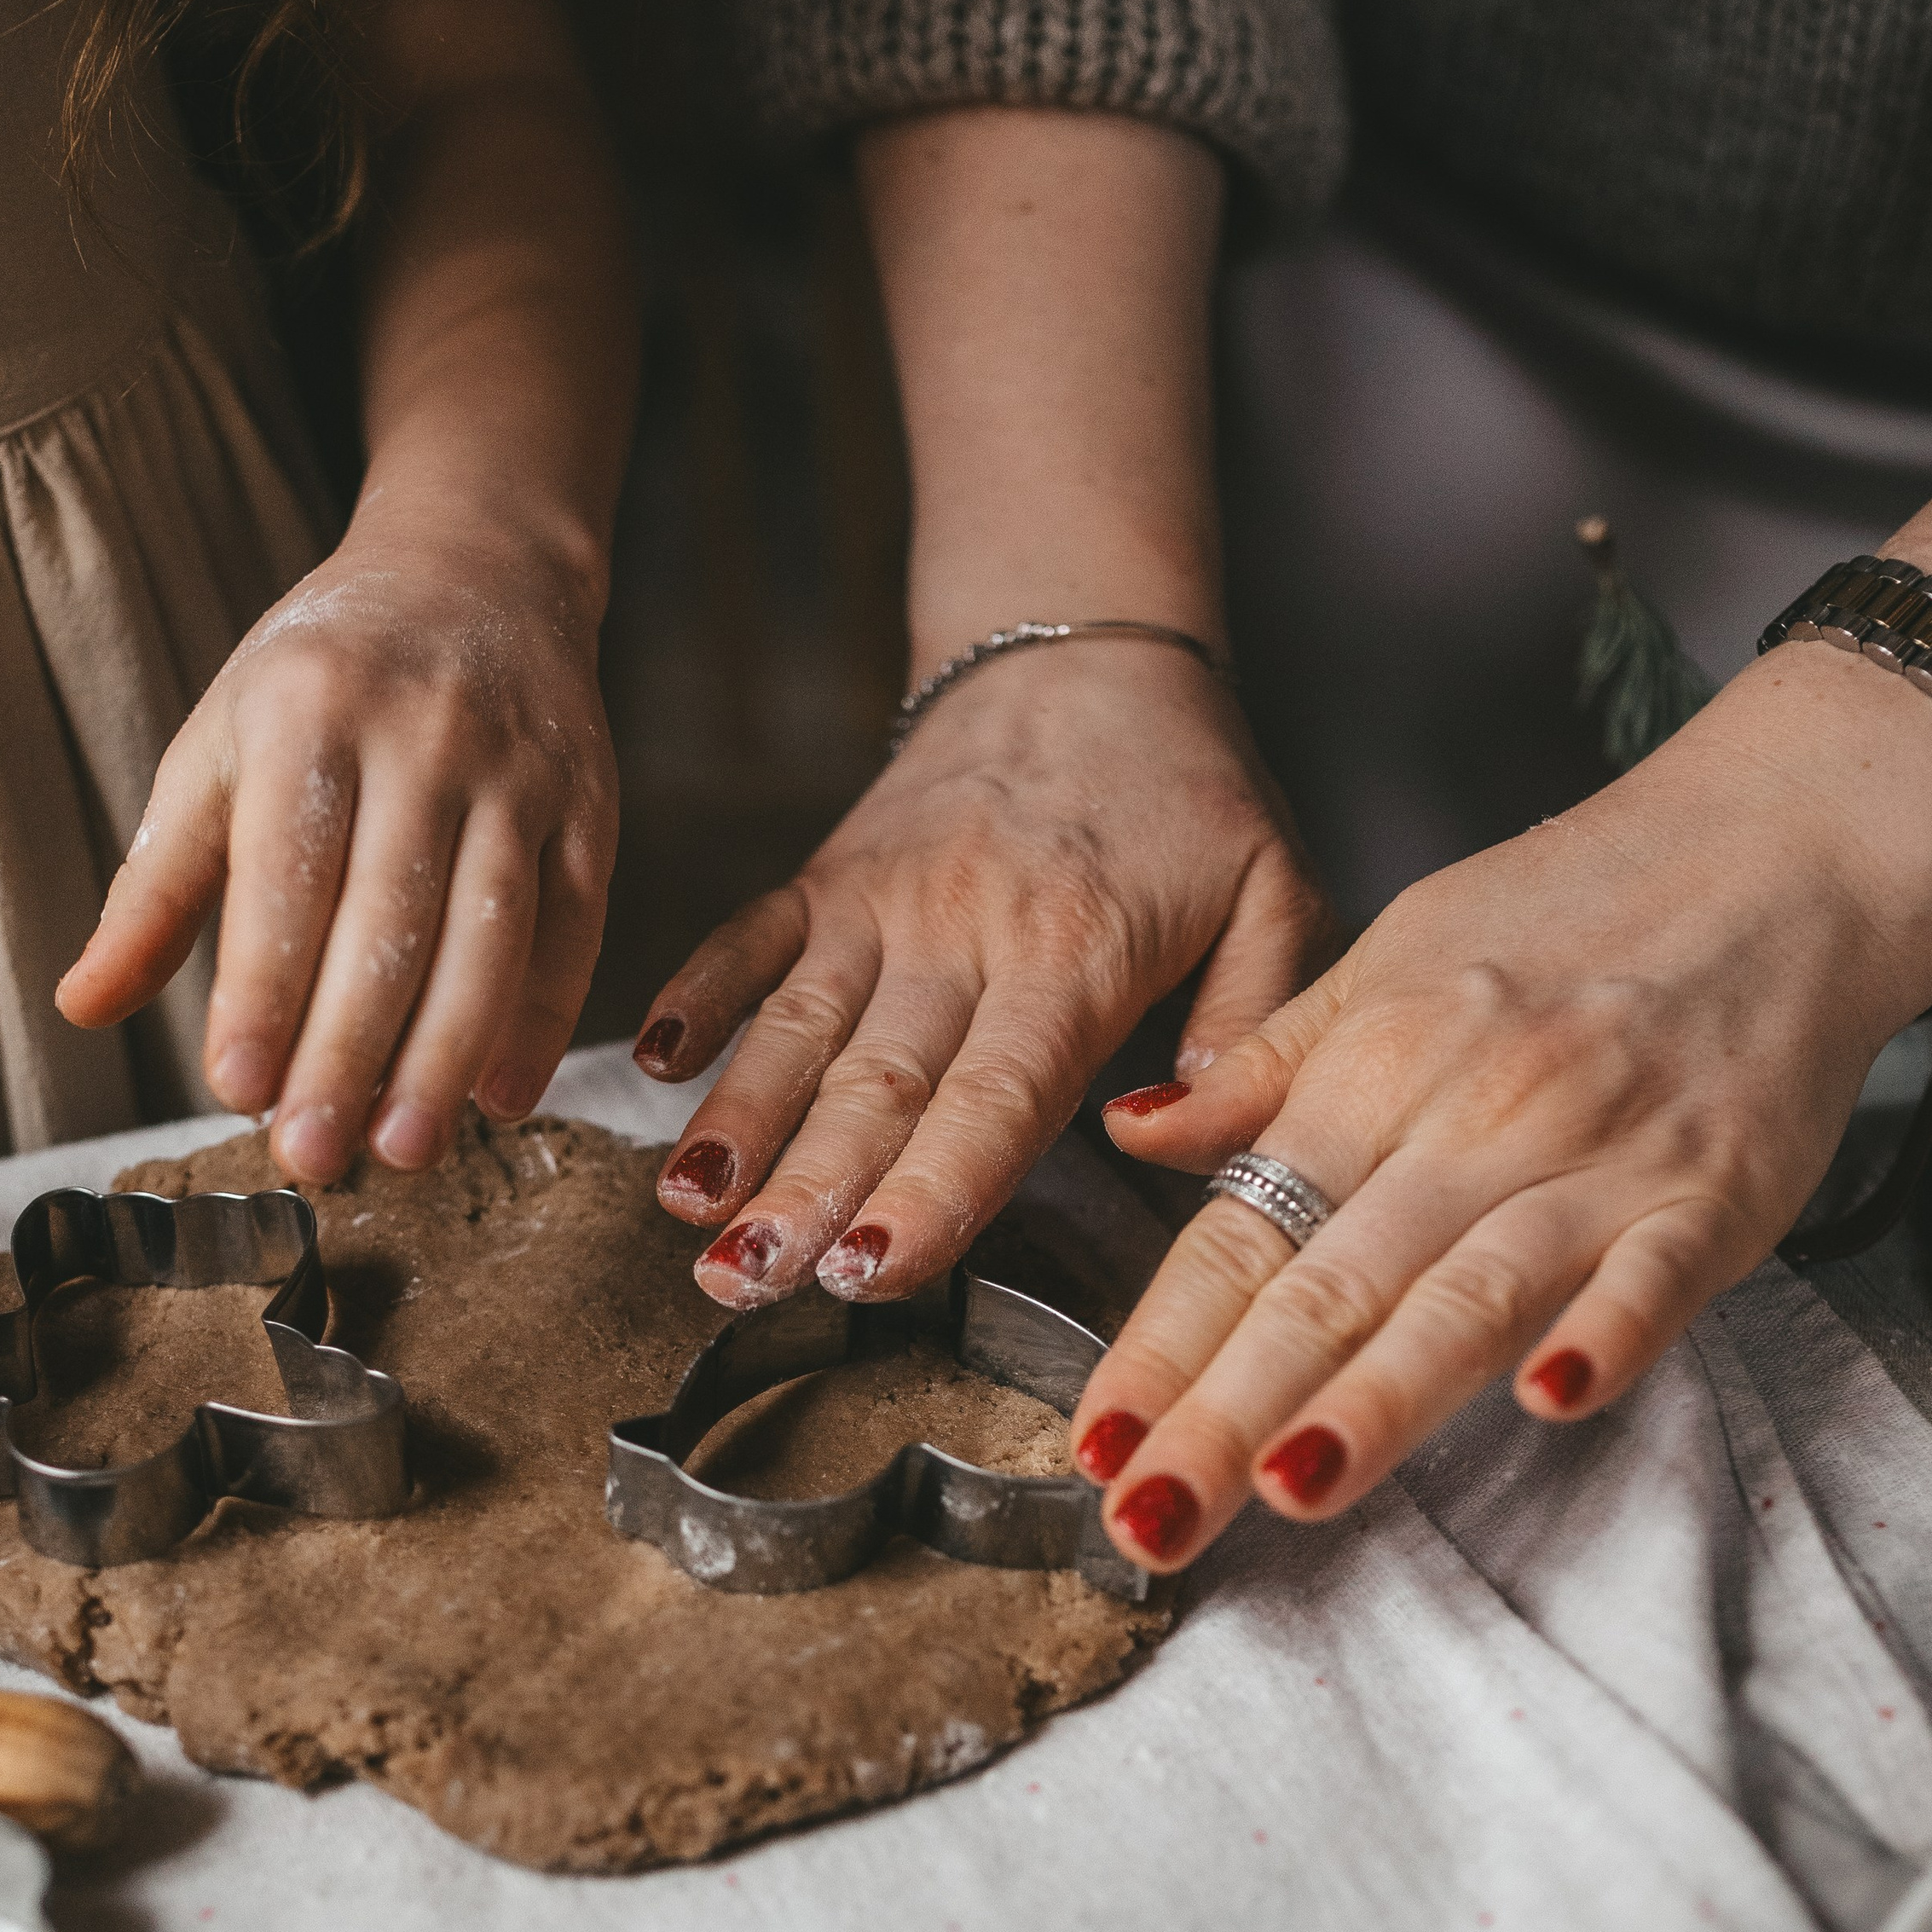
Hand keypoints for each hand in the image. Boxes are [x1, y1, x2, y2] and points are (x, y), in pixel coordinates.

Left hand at [57, 524, 617, 1181]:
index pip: (285, 875)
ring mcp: (518, 772)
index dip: (262, 988)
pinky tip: (499, 1098)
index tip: (234, 1089)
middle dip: (349, 1049)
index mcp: (308, 716)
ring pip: (490, 933)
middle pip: (390, 919)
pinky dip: (544, 1020)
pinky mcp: (590, 804)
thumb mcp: (218, 751)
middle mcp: (422, 737)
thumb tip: (81, 1004)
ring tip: (406, 1150)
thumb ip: (155, 887)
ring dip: (447, 1053)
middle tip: (314, 1155)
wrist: (475, 572)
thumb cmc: (322, 681)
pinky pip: (575, 927)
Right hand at [633, 639, 1336, 1302]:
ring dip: (739, 1120)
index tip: (871, 1269)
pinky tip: (655, 1065)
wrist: (1088, 652)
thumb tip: (1169, 1137)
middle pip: (876, 1083)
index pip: (996, 1096)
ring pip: (799, 1026)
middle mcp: (963, 929)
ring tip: (685, 1208)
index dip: (929, 1190)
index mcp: (1075, 952)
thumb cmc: (1189, 791)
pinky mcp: (827, 873)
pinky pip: (748, 936)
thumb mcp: (1277, 890)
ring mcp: (882, 900)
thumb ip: (1251, 1026)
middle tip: (746, 1279)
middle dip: (806, 1189)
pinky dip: (695, 994)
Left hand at [1069, 643, 1931, 1572]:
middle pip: (1326, 1289)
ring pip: (1466, 1295)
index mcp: (1372, 1073)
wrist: (1767, 848)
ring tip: (1289, 1487)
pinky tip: (1551, 1397)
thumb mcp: (1385, 960)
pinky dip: (1604, 1332)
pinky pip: (1653, 1273)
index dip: (1161, 1344)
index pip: (1239, 1236)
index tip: (1095, 1439)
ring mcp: (1594, 1160)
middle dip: (1225, 1414)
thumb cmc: (1569, 910)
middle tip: (1148, 1516)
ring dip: (1377, 1399)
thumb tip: (1131, 1129)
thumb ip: (1264, 1068)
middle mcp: (1469, 1122)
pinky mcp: (1713, 1191)